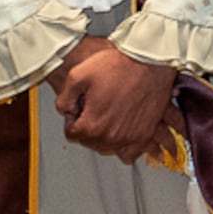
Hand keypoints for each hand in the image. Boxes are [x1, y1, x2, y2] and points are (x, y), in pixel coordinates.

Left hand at [51, 36, 176, 162]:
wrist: (148, 61)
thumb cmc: (118, 65)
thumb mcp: (78, 75)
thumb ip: (64, 98)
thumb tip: (65, 110)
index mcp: (93, 124)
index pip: (72, 134)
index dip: (71, 120)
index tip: (78, 109)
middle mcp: (112, 135)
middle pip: (90, 142)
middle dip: (88, 128)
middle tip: (93, 109)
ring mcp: (131, 137)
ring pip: (109, 147)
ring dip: (104, 136)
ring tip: (107, 117)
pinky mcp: (146, 133)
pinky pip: (130, 152)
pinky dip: (124, 146)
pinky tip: (121, 132)